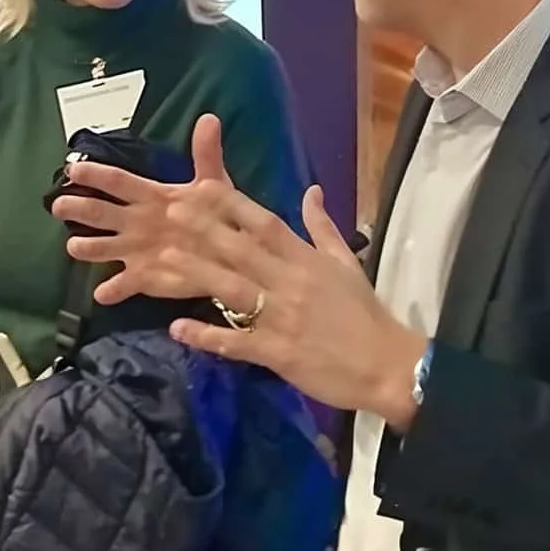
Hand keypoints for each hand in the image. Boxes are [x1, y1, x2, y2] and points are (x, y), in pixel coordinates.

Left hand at [55, 115, 425, 419]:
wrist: (388, 365)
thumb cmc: (365, 314)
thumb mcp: (346, 263)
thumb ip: (322, 227)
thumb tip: (310, 189)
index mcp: (307, 260)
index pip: (266, 224)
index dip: (233, 205)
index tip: (201, 185)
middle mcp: (291, 282)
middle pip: (241, 250)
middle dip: (204, 229)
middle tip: (168, 211)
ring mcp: (282, 318)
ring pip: (233, 290)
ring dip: (197, 273)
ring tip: (161, 259)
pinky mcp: (278, 353)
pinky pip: (237, 342)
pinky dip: (207, 336)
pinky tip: (177, 329)